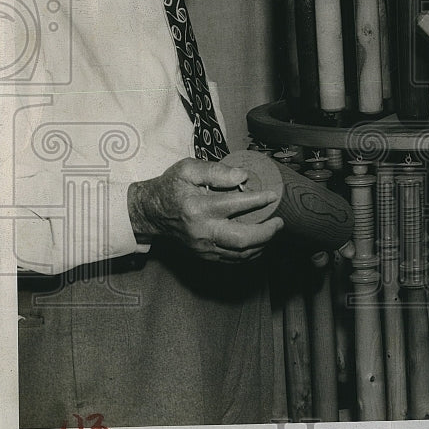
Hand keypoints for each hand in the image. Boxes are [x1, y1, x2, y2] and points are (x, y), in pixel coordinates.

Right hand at [128, 158, 283, 262]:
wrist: (149, 213)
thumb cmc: (170, 187)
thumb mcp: (187, 170)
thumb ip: (216, 171)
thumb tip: (243, 176)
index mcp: (197, 207)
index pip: (234, 205)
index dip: (258, 200)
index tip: (273, 195)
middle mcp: (201, 231)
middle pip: (241, 239)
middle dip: (266, 232)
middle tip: (279, 222)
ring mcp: (202, 247)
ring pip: (239, 254)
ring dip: (262, 244)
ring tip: (273, 231)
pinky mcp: (203, 255)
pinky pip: (231, 259)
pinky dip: (250, 253)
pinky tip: (259, 242)